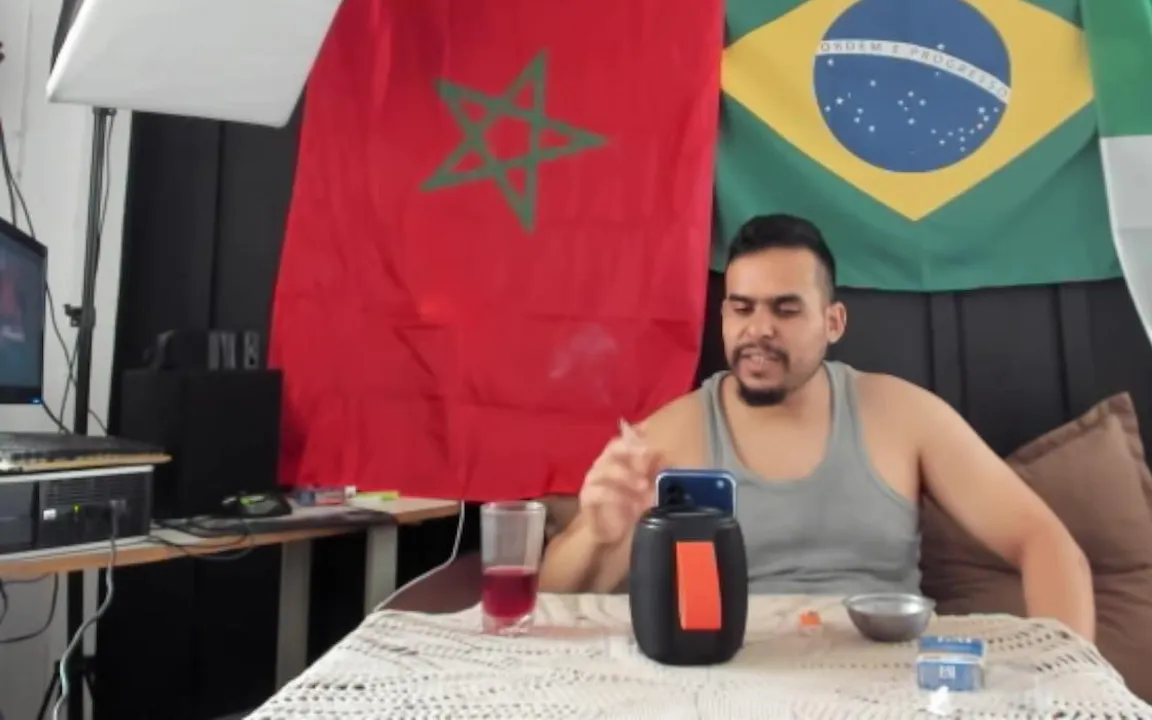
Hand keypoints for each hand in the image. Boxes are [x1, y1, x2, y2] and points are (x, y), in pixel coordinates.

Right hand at [579, 430, 659, 545]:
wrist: (610, 532)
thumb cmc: (628, 506)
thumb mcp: (646, 489)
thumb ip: (653, 472)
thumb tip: (663, 455)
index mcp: (616, 459)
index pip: (623, 439)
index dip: (636, 437)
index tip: (651, 442)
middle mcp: (602, 465)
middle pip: (613, 448)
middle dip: (631, 450)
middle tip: (648, 456)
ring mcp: (592, 480)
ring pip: (606, 469)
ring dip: (627, 476)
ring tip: (644, 486)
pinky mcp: (587, 497)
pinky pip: (599, 492)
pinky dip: (617, 496)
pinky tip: (632, 505)